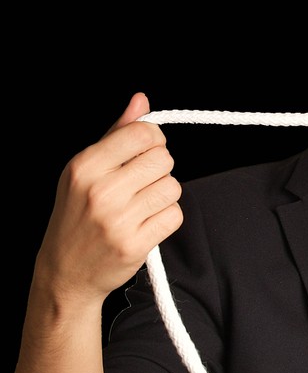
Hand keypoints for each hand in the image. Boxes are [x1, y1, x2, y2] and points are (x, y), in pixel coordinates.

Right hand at [34, 93, 182, 303]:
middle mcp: (101, 190)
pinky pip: (175, 216)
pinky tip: (147, 223)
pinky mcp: (136, 244)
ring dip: (165, 194)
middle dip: (160, 168)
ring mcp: (118, 219)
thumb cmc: (78, 214)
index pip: (143, 133)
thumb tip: (141, 101)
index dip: (154, 140)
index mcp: (86, 165)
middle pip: (163, 159)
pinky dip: (167, 218)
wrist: (67, 271)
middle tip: (143, 183)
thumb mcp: (86, 171)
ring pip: (173, 188)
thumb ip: (116, 135)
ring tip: (143, 204)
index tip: (147, 151)